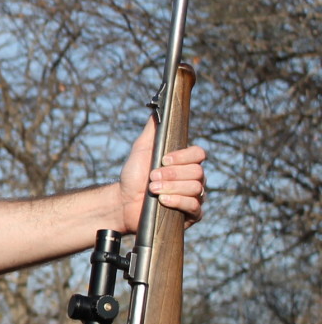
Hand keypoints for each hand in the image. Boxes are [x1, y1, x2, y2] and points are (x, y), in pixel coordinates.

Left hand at [119, 118, 206, 232]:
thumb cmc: (133, 176)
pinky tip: (163, 200)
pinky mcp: (190, 214)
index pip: (199, 154)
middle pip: (197, 172)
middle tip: (152, 177)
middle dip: (172, 174)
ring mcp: (193, 196)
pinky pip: (195, 207)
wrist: (124, 202)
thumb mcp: (141, 149)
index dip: (182, 156)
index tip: (163, 159)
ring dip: (172, 187)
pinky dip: (178, 201)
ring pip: (196, 189)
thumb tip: (157, 108)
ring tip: (153, 189)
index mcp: (185, 162)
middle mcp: (193, 178)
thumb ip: (152, 130)